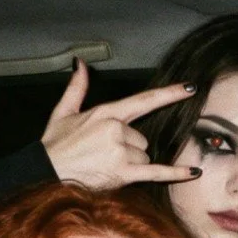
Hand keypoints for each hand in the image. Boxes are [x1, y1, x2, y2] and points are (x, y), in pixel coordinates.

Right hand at [41, 61, 201, 189]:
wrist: (43, 173)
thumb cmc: (54, 146)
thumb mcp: (63, 113)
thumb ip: (76, 88)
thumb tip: (79, 63)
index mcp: (106, 113)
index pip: (145, 100)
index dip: (169, 94)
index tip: (191, 88)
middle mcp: (116, 129)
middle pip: (142, 139)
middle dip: (129, 149)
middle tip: (104, 156)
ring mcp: (120, 151)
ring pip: (145, 157)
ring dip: (132, 165)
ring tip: (106, 167)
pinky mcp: (123, 172)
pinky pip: (157, 172)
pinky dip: (175, 174)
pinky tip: (194, 171)